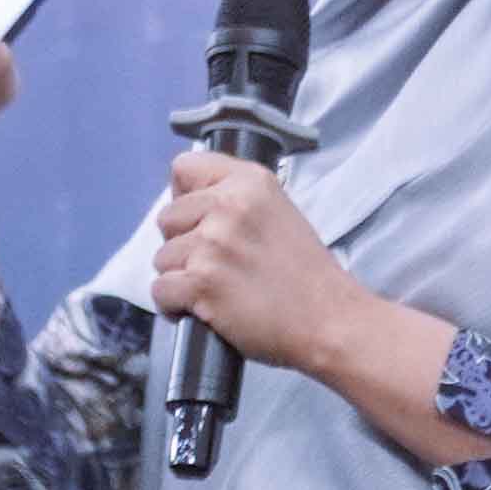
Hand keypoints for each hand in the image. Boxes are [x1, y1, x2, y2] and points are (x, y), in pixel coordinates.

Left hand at [145, 150, 369, 373]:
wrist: (330, 321)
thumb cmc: (305, 276)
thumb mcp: (277, 212)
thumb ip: (235, 200)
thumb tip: (189, 203)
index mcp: (250, 182)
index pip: (184, 168)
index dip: (185, 197)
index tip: (200, 220)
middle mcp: (229, 205)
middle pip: (166, 218)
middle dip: (183, 244)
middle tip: (219, 264)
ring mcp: (214, 243)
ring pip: (162, 258)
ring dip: (182, 278)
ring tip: (220, 288)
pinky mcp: (202, 281)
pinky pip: (160, 291)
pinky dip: (176, 306)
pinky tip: (207, 309)